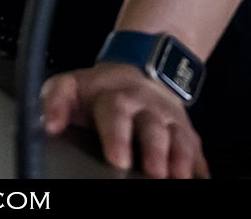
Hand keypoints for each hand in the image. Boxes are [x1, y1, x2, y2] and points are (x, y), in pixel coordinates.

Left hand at [41, 62, 208, 178]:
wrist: (139, 70)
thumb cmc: (100, 90)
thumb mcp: (70, 86)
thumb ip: (54, 102)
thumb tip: (50, 125)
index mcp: (114, 97)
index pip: (115, 114)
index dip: (117, 136)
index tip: (117, 159)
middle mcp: (145, 107)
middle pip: (152, 128)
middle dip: (155, 151)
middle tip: (154, 173)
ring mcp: (170, 119)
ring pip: (179, 138)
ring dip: (181, 159)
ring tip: (180, 177)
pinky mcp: (187, 132)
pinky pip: (198, 149)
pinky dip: (200, 165)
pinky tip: (201, 179)